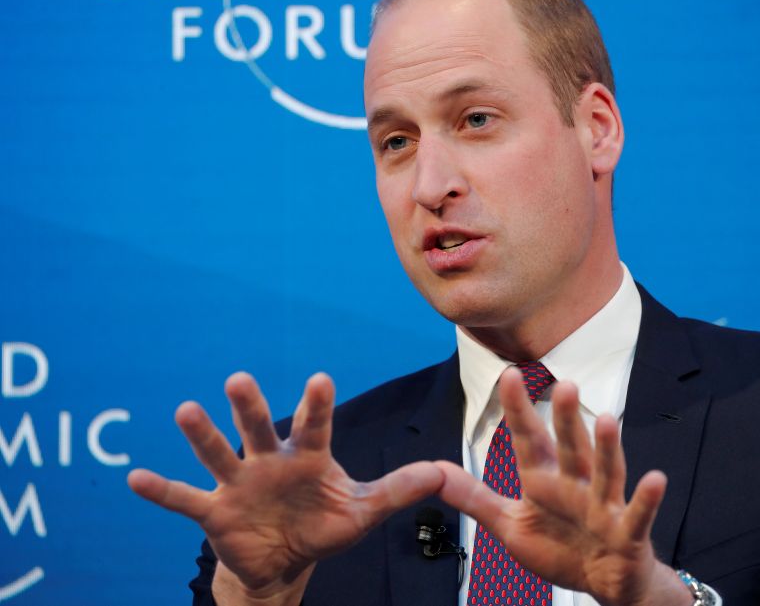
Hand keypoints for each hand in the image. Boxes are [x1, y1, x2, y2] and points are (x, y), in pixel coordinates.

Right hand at [127, 372, 442, 602]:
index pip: (314, 424)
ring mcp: (238, 483)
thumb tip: (444, 472)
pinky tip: (134, 477)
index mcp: (307, 456)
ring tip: (185, 410)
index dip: (316, 403)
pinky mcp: (213, 512)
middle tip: (239, 380)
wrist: (284, 561)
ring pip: (218, 454)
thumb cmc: (323, 527)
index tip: (320, 379)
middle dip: (250, 406)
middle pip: (258, 428)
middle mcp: (269, 460)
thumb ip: (398, 489)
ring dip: (202, 434)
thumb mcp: (363, 512)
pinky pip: (183, 499)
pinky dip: (160, 490)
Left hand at [435, 368, 691, 605]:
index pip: (529, 440)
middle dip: (566, 419)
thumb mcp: (510, 526)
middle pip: (570, 447)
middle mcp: (575, 485)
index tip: (508, 375)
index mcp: (545, 481)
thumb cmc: (561, 548)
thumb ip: (475, 499)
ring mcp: (603, 507)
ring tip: (609, 420)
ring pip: (605, 472)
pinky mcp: (626, 532)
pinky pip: (637, 515)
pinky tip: (656, 479)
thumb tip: (435, 472)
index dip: (519, 410)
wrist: (604, 583)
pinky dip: (646, 499)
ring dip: (607, 447)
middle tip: (563, 385)